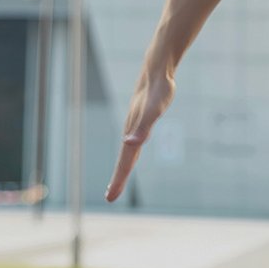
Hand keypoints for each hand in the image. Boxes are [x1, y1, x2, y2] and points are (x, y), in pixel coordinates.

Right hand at [105, 63, 175, 201]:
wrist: (156, 70)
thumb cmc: (158, 91)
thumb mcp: (154, 111)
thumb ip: (142, 128)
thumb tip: (130, 143)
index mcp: (132, 134)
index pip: (125, 163)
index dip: (118, 181)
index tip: (110, 198)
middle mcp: (131, 132)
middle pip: (123, 161)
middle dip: (118, 180)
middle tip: (110, 197)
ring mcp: (134, 126)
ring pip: (127, 152)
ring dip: (122, 167)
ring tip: (118, 181)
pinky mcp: (141, 120)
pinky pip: (133, 142)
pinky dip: (130, 152)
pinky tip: (131, 150)